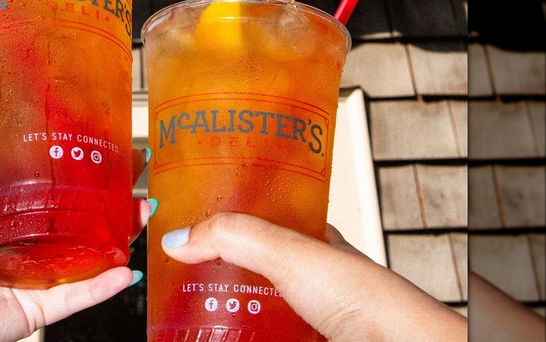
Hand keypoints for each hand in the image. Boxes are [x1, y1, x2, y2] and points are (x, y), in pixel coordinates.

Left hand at [0, 76, 151, 341]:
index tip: (104, 135)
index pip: (49, 174)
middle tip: (135, 169)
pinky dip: (105, 284)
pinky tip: (126, 267)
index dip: (78, 156)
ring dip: (120, 233)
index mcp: (0, 203)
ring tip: (141, 210)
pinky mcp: (37, 302)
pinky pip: (79, 293)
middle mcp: (21, 234)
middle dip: (111, 192)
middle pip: (77, 210)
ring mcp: (33, 269)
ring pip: (89, 250)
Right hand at [161, 212, 467, 340]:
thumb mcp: (292, 253)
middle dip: (212, 268)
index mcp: (310, 239)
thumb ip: (236, 237)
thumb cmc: (369, 300)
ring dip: (220, 307)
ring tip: (186, 307)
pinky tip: (219, 333)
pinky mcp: (296, 337)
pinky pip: (256, 332)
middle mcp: (308, 275)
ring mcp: (303, 311)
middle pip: (247, 265)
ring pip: (251, 305)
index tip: (186, 223)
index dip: (222, 217)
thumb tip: (182, 236)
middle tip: (178, 270)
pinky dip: (235, 332)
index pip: (257, 217)